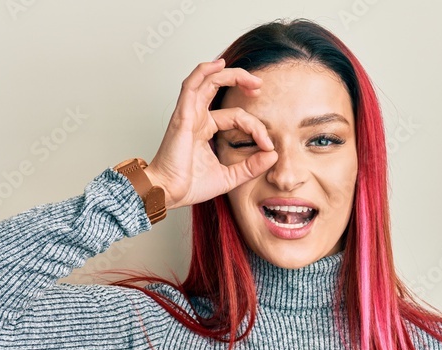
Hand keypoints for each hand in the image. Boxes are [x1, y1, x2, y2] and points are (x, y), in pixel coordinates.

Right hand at [143, 58, 277, 210]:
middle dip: (241, 82)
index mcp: (205, 129)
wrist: (169, 193)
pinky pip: (192, 85)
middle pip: (219, 88)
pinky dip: (205, 72)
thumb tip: (273, 154)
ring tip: (251, 78)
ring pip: (208, 81)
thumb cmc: (190, 186)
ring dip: (229, 74)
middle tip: (260, 86)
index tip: (268, 145)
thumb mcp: (231, 176)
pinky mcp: (183, 115)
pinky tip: (219, 65)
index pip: (236, 117)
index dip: (256, 128)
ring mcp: (189, 114)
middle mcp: (197, 117)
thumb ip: (251, 166)